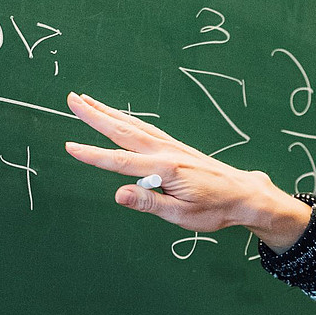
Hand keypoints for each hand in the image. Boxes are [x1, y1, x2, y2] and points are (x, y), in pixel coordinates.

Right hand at [64, 92, 310, 252]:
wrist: (245, 195)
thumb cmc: (215, 209)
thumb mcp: (181, 215)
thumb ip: (148, 202)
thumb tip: (118, 194)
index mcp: (166, 168)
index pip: (121, 162)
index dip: (93, 155)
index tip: (70, 146)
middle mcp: (166, 151)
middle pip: (122, 130)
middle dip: (94, 115)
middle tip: (71, 99)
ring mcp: (170, 145)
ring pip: (132, 125)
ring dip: (107, 111)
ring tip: (86, 101)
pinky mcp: (175, 146)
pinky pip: (144, 128)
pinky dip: (126, 119)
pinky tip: (117, 116)